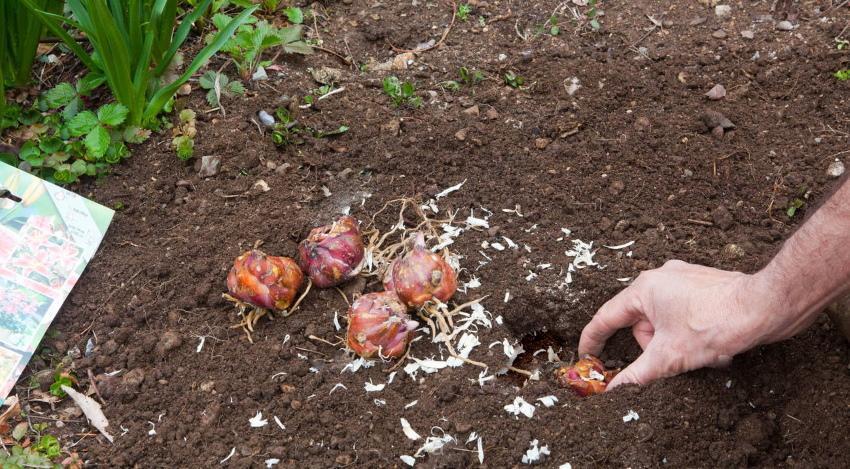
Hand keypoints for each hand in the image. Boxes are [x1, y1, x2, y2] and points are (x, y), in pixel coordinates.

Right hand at [578, 260, 796, 389]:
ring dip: (678, 343)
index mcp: (643, 288)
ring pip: (665, 321)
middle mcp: (660, 277)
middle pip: (640, 323)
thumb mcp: (669, 357)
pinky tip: (713, 345)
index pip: (606, 317)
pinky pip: (684, 313)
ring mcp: (683, 278)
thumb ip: (636, 375)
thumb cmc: (716, 323)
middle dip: (656, 347)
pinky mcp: (703, 283)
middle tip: (673, 360)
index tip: (587, 356)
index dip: (593, 339)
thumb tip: (613, 391)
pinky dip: (692, 333)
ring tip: (702, 353)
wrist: (765, 307)